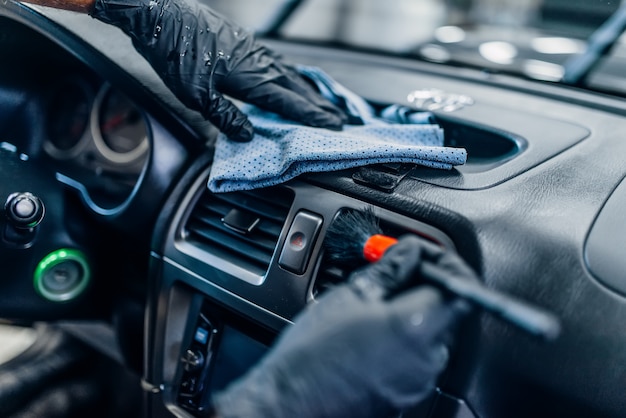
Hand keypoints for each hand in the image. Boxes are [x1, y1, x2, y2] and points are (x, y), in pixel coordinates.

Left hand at [91, 0, 345, 141]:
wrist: (161, 15)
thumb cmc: (175, 54)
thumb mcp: (195, 95)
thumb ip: (225, 116)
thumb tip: (247, 135)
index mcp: (250, 77)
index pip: (289, 102)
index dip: (312, 116)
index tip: (333, 126)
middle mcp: (258, 62)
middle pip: (297, 88)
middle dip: (319, 106)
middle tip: (340, 120)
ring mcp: (253, 49)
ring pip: (289, 73)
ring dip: (309, 91)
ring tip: (323, 103)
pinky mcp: (245, 42)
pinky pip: (277, 62)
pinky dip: (291, 75)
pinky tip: (291, 78)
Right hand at [212, 236, 476, 417]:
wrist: (290, 401)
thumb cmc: (312, 353)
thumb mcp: (349, 296)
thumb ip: (390, 270)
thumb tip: (409, 252)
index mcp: (416, 326)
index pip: (459, 284)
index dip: (445, 262)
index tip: (424, 254)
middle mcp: (427, 357)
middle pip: (446, 308)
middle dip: (425, 285)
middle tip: (395, 272)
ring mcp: (419, 380)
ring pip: (432, 333)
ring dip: (412, 311)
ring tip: (375, 304)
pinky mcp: (407, 393)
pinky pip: (417, 356)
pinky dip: (404, 338)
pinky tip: (372, 332)